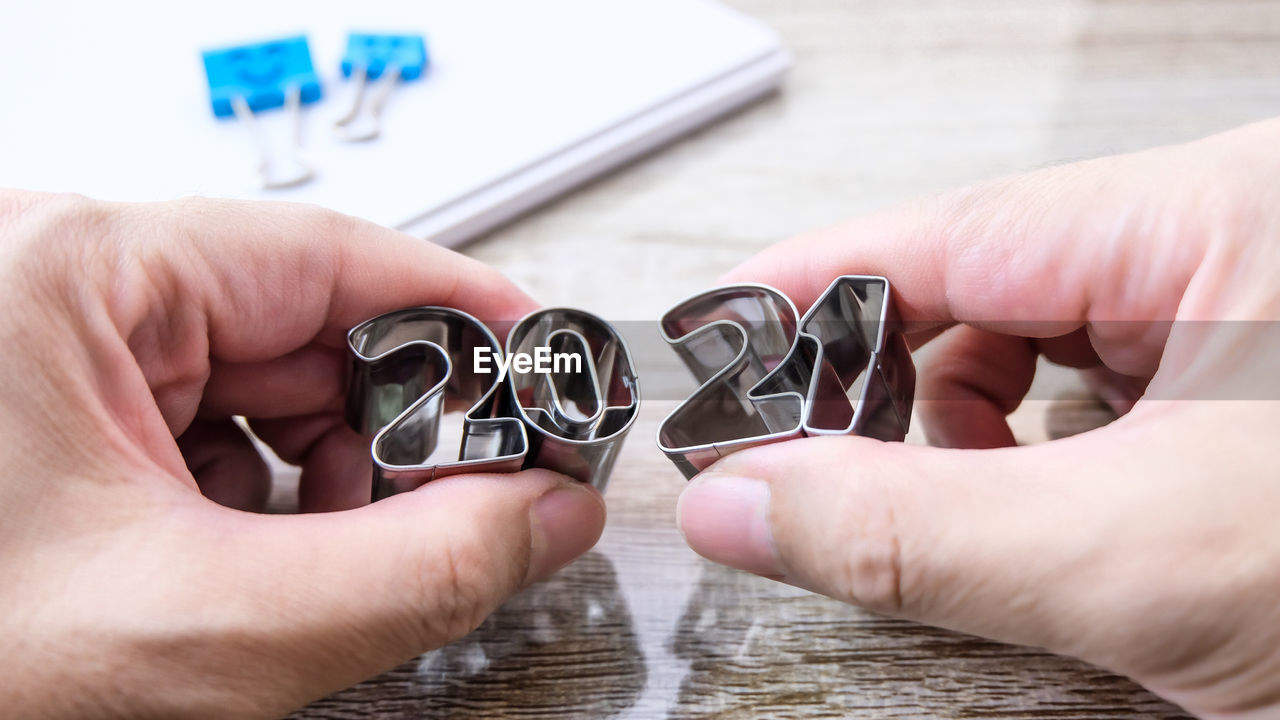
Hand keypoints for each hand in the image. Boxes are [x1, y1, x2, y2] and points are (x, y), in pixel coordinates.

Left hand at [0, 192, 604, 718]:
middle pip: (304, 324)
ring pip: (260, 382)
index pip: (332, 257)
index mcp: (67, 272)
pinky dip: (260, 493)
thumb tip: (546, 517)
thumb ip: (416, 574)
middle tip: (462, 507)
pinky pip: (204, 424)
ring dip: (325, 473)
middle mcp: (49, 284)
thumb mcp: (201, 632)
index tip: (543, 373)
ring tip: (325, 558)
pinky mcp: (44, 406)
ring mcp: (42, 343)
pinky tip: (252, 559)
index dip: (463, 320)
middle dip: (396, 428)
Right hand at [676, 119, 1279, 717]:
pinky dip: (1041, 462)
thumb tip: (746, 502)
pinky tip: (1052, 519)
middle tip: (820, 473)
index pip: (952, 230)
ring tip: (972, 520)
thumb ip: (911, 532)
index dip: (810, 287)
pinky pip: (1097, 395)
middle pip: (983, 285)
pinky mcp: (1257, 387)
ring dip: (970, 438)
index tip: (716, 336)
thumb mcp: (1142, 564)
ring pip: (1035, 347)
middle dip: (891, 386)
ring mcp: (1252, 313)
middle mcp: (1240, 243)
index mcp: (1228, 219)